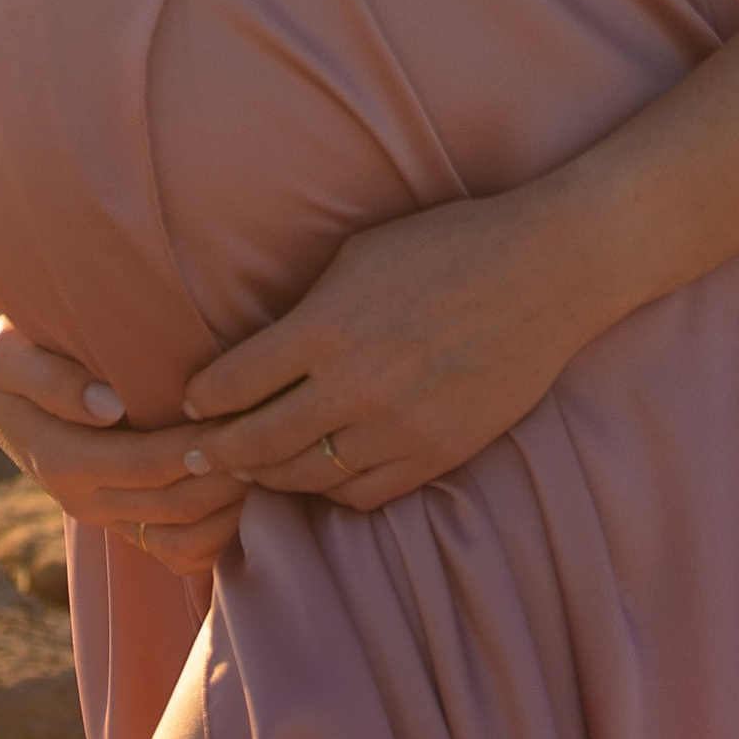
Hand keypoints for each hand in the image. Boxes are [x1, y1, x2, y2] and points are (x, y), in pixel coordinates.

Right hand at [0, 283, 245, 579]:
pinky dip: (217, 534)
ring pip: (185, 536)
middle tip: (271, 436)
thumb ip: (52, 379)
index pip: (151, 465)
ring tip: (267, 461)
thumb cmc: (3, 351)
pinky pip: (179, 549)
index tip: (241, 417)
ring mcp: (106, 515)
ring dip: (230, 509)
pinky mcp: (122, 517)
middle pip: (177, 506)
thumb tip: (109, 406)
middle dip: (227, 478)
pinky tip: (246, 493)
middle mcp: (87, 501)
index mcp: (64, 463)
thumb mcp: (7, 356)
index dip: (200, 447)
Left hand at [179, 191, 592, 509]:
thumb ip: (309, 310)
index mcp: (328, 328)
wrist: (546, 273)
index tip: (192, 403)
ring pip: (308, 476)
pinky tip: (319, 477)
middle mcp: (357, 387)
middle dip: (218, 452)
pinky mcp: (438, 454)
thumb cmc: (448, 246)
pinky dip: (332, 490)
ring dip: (271, 476)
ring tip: (251, 469)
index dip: (203, 398)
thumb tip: (262, 349)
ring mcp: (400, 428)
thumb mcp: (359, 256)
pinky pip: (365, 492)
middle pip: (259, 442)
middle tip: (196, 456)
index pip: (235, 383)